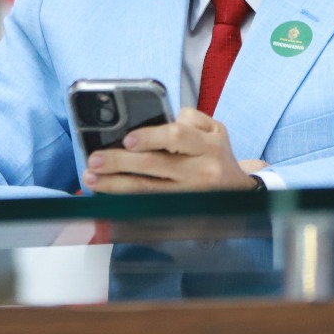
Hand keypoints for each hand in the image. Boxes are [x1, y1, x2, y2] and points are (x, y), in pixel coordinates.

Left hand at [83, 108, 257, 192]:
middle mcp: (201, 172)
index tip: (127, 139)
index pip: (177, 137)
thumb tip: (153, 122)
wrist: (240, 194)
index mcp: (208, 145)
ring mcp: (191, 197)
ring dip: (116, 185)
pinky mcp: (183, 214)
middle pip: (155, 167)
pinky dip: (127, 204)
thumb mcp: (214, 129)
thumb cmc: (217, 155)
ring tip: (93, 178)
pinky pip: (150, 209)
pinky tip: (109, 198)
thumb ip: (188, 119)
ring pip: (148, 192)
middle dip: (120, 163)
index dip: (151, 137)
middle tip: (95, 161)